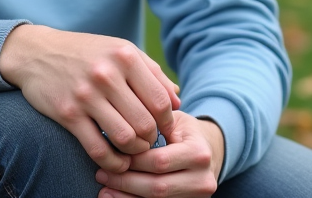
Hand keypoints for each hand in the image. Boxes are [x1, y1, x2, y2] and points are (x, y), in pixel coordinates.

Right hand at [0, 25, 180, 173]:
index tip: (164, 130)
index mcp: (125, 56)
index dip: (167, 121)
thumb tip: (177, 101)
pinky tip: (116, 162)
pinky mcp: (67, 113)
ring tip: (133, 150)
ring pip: (125, 139)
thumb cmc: (87, 53)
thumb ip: (152, 73)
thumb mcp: (121, 51)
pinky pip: (97, 149)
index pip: (160, 101)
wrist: (37, 52)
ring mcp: (86, 95)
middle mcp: (107, 74)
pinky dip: (113, 163)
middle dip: (152, 139)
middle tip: (148, 142)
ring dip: (134, 152)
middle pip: (145, 123)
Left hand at [95, 111, 224, 197]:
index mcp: (199, 153)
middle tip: (101, 174)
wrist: (210, 151)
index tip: (110, 155)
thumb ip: (152, 124)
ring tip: (105, 190)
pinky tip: (117, 197)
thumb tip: (118, 132)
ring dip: (127, 197)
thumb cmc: (184, 132)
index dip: (132, 161)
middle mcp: (203, 179)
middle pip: (157, 187)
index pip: (160, 161)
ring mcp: (198, 197)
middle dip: (126, 181)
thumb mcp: (174, 120)